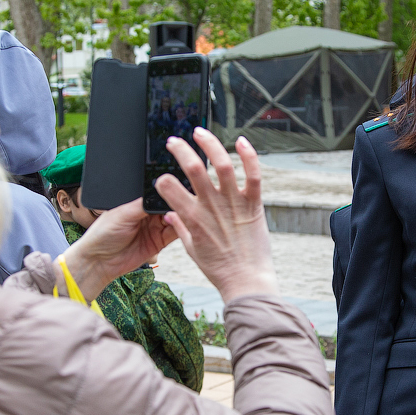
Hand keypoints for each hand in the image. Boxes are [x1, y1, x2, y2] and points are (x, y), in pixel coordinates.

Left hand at [62, 199, 176, 299]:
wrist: (98, 262)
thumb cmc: (102, 234)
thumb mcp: (122, 214)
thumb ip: (143, 205)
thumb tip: (162, 193)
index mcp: (137, 203)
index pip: (157, 194)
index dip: (167, 191)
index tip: (177, 187)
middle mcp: (147, 214)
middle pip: (168, 205)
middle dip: (177, 202)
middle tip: (185, 199)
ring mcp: (154, 228)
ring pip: (175, 218)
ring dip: (181, 215)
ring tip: (186, 212)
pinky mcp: (160, 242)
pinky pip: (175, 234)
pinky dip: (182, 230)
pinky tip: (185, 225)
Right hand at [156, 128, 277, 302]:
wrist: (246, 281)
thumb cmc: (219, 269)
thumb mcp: (192, 250)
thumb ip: (180, 228)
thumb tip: (171, 214)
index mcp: (193, 219)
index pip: (169, 189)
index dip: (162, 179)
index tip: (162, 176)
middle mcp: (212, 207)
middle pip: (194, 169)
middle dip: (181, 150)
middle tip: (174, 142)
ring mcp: (234, 204)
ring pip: (222, 165)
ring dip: (210, 145)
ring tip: (200, 133)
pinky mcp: (254, 204)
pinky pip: (253, 175)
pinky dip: (249, 156)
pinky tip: (241, 141)